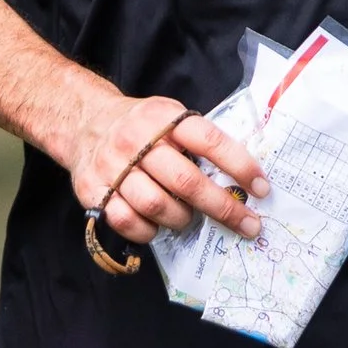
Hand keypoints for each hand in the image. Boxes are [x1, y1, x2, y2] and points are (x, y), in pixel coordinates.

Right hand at [66, 90, 268, 247]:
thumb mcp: (169, 117)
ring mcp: (112, 167)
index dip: (239, 165)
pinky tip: (157, 225)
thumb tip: (245, 177)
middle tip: (247, 224)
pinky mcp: (93, 190)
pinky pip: (127, 221)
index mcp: (163, 118)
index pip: (209, 141)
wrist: (85, 123)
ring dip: (182, 219)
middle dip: (223, 207)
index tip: (262, 188)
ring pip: (157, 206)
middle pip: (186, 182)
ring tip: (188, 218)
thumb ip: (199, 139)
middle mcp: (136, 140)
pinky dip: (149, 230)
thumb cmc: (141, 127)